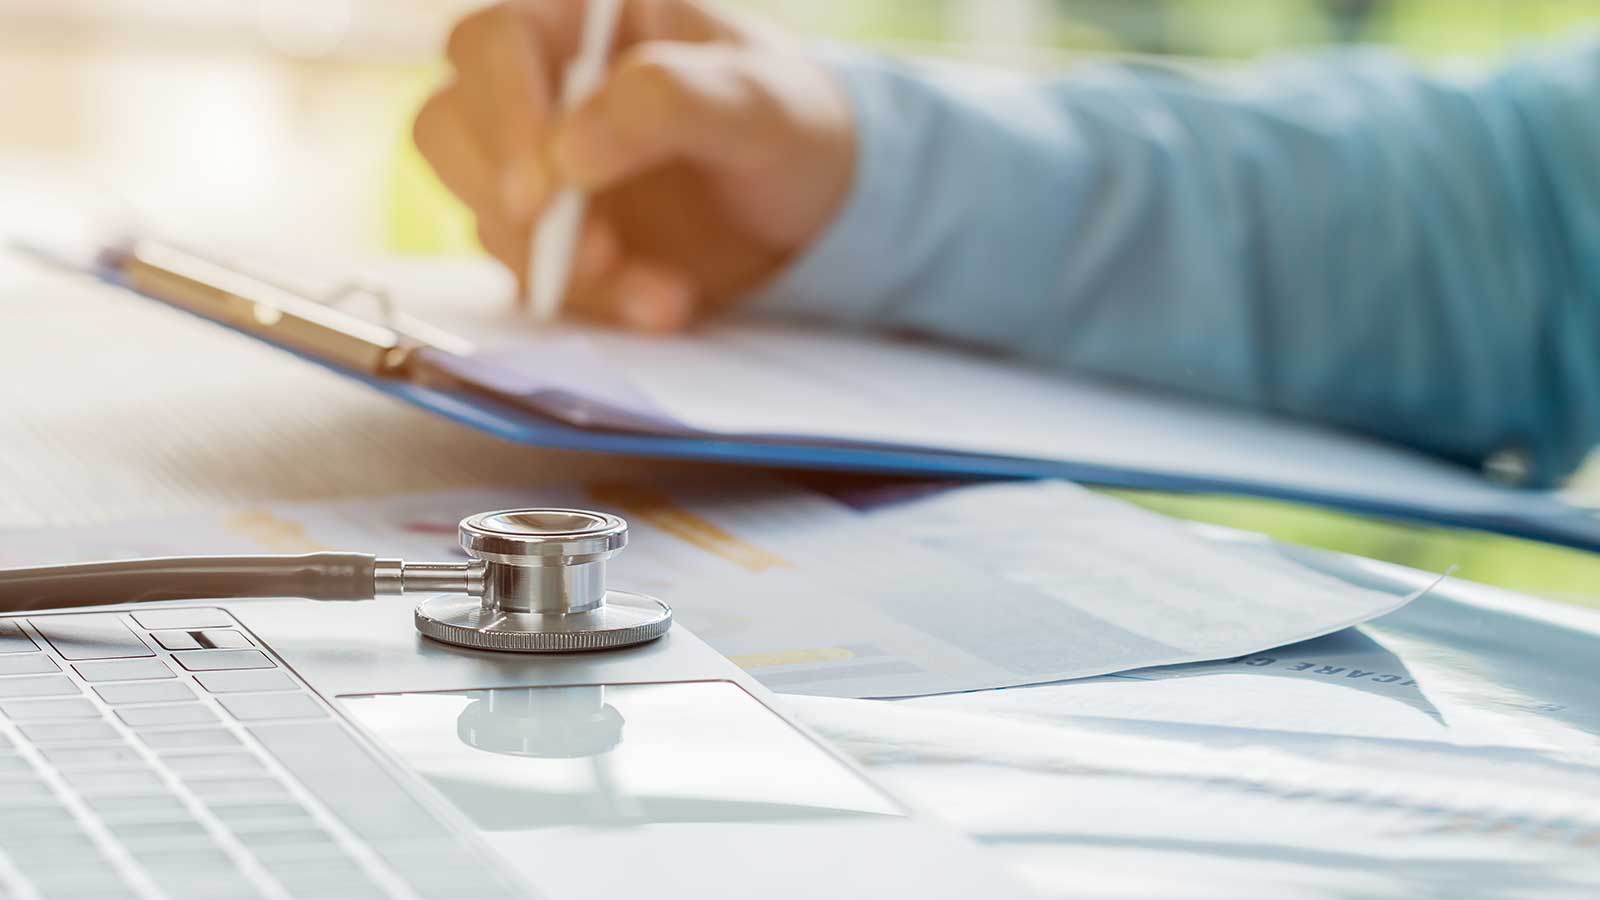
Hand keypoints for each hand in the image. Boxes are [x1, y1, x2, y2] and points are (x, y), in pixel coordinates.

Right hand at [413, 0, 855, 330]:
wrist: (815, 206)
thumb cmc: (789, 124)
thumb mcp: (757, 104)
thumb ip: (668, 103)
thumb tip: (566, 150)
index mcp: (581, 17)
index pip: (492, 42)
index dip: (501, 112)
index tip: (543, 189)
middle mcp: (541, 84)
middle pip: (451, 128)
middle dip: (514, 203)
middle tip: (594, 254)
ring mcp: (537, 164)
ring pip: (486, 212)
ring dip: (562, 268)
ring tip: (664, 293)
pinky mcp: (551, 237)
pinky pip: (534, 276)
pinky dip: (596, 303)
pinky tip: (665, 304)